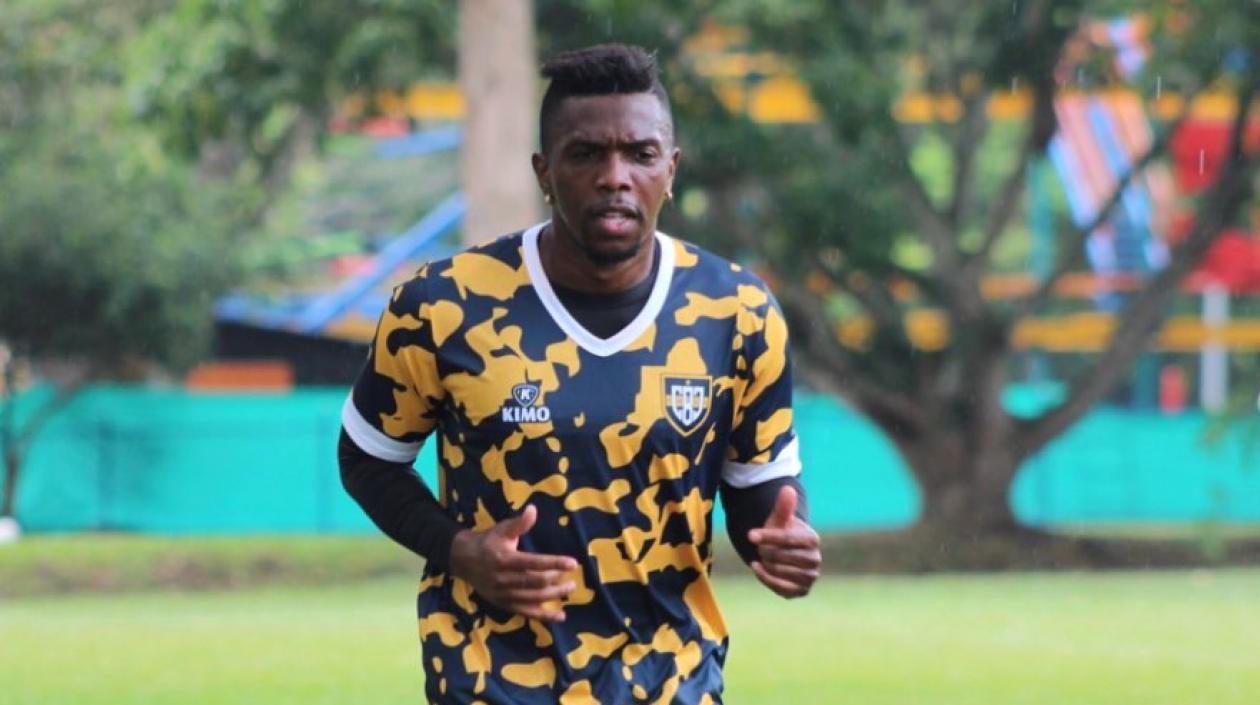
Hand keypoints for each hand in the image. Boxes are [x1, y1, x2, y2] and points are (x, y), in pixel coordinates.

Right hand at [448, 505, 577, 622]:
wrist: (463, 560)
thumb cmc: (488, 542)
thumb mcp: (502, 529)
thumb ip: (519, 523)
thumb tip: (533, 509)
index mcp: (505, 560)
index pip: (534, 563)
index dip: (555, 563)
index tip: (573, 563)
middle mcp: (504, 580)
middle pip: (535, 583)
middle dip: (556, 580)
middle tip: (573, 578)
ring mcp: (503, 595)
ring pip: (533, 599)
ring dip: (554, 596)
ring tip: (569, 589)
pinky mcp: (504, 604)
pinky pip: (526, 613)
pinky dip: (544, 616)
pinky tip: (560, 616)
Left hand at [747, 485, 820, 598]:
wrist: (782, 553)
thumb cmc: (780, 532)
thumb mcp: (779, 519)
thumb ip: (783, 506)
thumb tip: (787, 489)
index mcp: (812, 539)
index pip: (788, 539)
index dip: (768, 536)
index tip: (750, 535)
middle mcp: (815, 559)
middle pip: (782, 557)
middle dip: (766, 551)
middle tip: (762, 547)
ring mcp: (810, 577)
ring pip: (780, 572)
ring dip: (766, 563)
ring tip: (764, 556)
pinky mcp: (802, 591)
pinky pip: (781, 588)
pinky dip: (766, 578)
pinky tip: (757, 567)